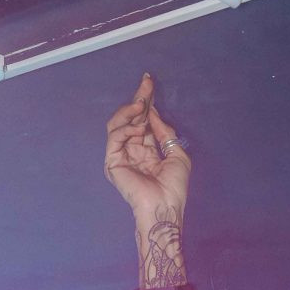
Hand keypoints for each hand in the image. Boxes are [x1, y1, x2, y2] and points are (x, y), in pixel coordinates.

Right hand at [104, 73, 190, 225]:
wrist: (165, 207)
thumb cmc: (173, 187)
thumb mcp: (177, 154)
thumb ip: (165, 133)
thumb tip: (154, 113)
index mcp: (147, 150)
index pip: (144, 121)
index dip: (147, 102)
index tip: (150, 83)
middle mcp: (133, 151)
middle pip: (131, 119)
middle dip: (138, 99)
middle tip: (146, 83)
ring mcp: (121, 156)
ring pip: (117, 125)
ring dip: (129, 111)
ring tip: (141, 105)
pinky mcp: (112, 162)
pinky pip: (114, 138)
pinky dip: (125, 129)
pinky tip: (138, 129)